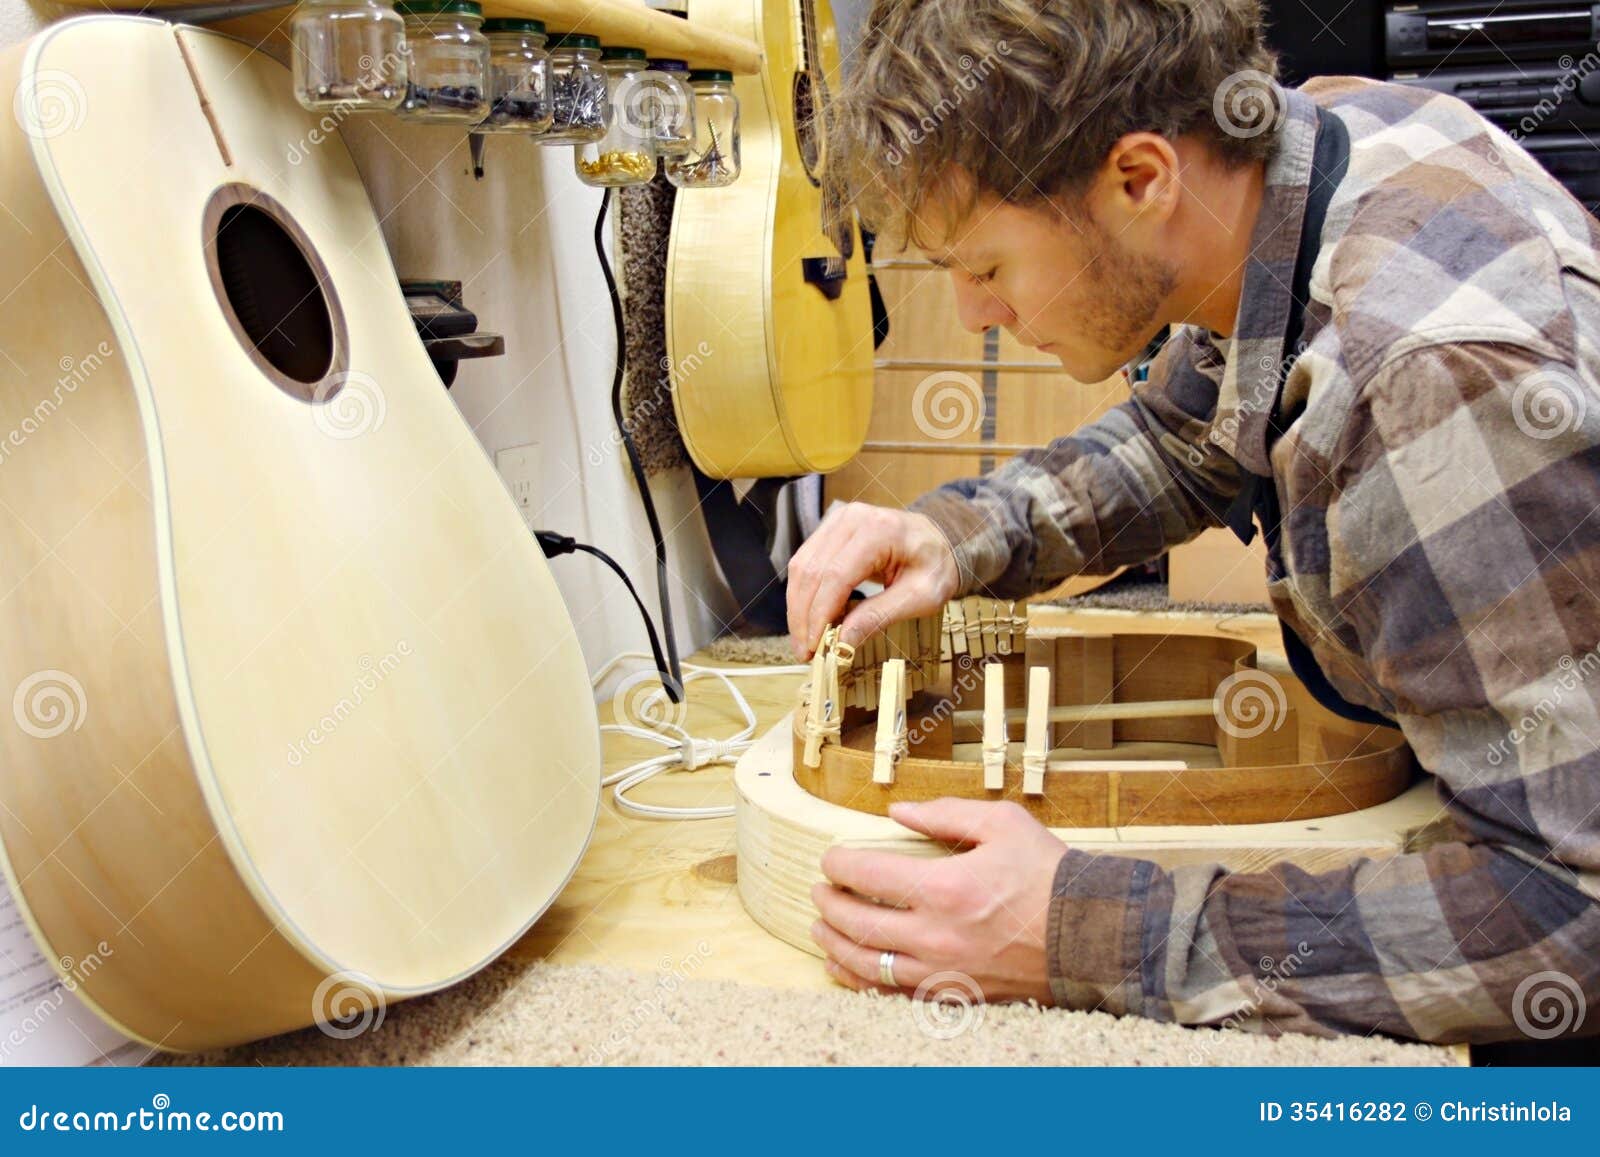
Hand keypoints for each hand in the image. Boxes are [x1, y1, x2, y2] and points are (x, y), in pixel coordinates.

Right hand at [786, 503, 959, 659]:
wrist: (941, 541)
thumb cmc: (936, 567)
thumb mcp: (921, 597)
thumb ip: (880, 616)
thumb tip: (842, 642)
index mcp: (879, 531)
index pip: (836, 575)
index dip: (820, 614)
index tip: (815, 647)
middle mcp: (852, 518)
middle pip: (812, 571)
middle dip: (803, 616)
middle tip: (805, 652)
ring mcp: (838, 520)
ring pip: (801, 567)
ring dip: (798, 608)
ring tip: (805, 640)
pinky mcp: (831, 529)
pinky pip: (806, 562)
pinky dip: (804, 594)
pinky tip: (811, 619)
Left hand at [809, 798, 1065, 1004]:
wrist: (1090, 936)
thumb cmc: (1049, 875)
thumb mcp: (1003, 823)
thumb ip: (945, 813)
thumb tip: (899, 811)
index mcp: (944, 887)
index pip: (867, 875)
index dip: (839, 865)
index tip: (830, 858)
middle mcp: (936, 934)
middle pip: (857, 922)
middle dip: (828, 904)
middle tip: (819, 890)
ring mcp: (942, 970)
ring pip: (867, 963)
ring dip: (835, 944)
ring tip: (820, 928)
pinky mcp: (954, 993)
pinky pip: (891, 993)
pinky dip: (860, 981)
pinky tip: (845, 968)